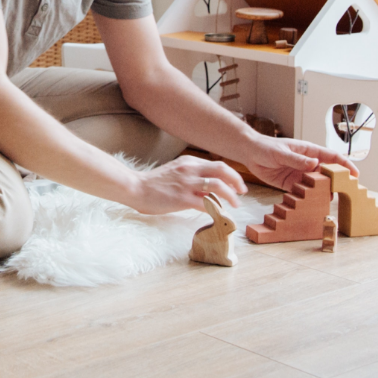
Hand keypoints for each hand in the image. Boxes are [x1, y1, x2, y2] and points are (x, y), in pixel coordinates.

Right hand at [127, 155, 244, 213]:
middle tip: (243, 192)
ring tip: (235, 204)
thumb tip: (210, 190)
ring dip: (230, 196)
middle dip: (237, 181)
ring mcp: (187, 184)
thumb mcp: (176, 172)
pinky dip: (217, 209)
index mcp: (190, 162)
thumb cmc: (154, 183)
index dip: (231, 175)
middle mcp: (190, 170)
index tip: (237, 185)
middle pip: (222, 170)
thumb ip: (193, 177)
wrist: (135, 188)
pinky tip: (219, 214)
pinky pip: (206, 203)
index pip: (218, 165)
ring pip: (218, 185)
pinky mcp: (182, 198)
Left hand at [243, 135, 358, 191]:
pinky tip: (312, 205)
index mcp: (310, 152)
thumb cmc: (267, 147)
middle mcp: (308, 164)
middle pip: (327, 173)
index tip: (355, 174)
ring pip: (317, 185)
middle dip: (337, 182)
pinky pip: (303, 192)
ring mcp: (300, 175)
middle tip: (344, 192)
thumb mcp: (282, 152)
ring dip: (323, 192)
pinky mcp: (291, 185)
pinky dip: (308, 198)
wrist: (250, 153)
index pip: (332, 158)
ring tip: (329, 201)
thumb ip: (297, 160)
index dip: (345, 165)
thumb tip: (314, 164)